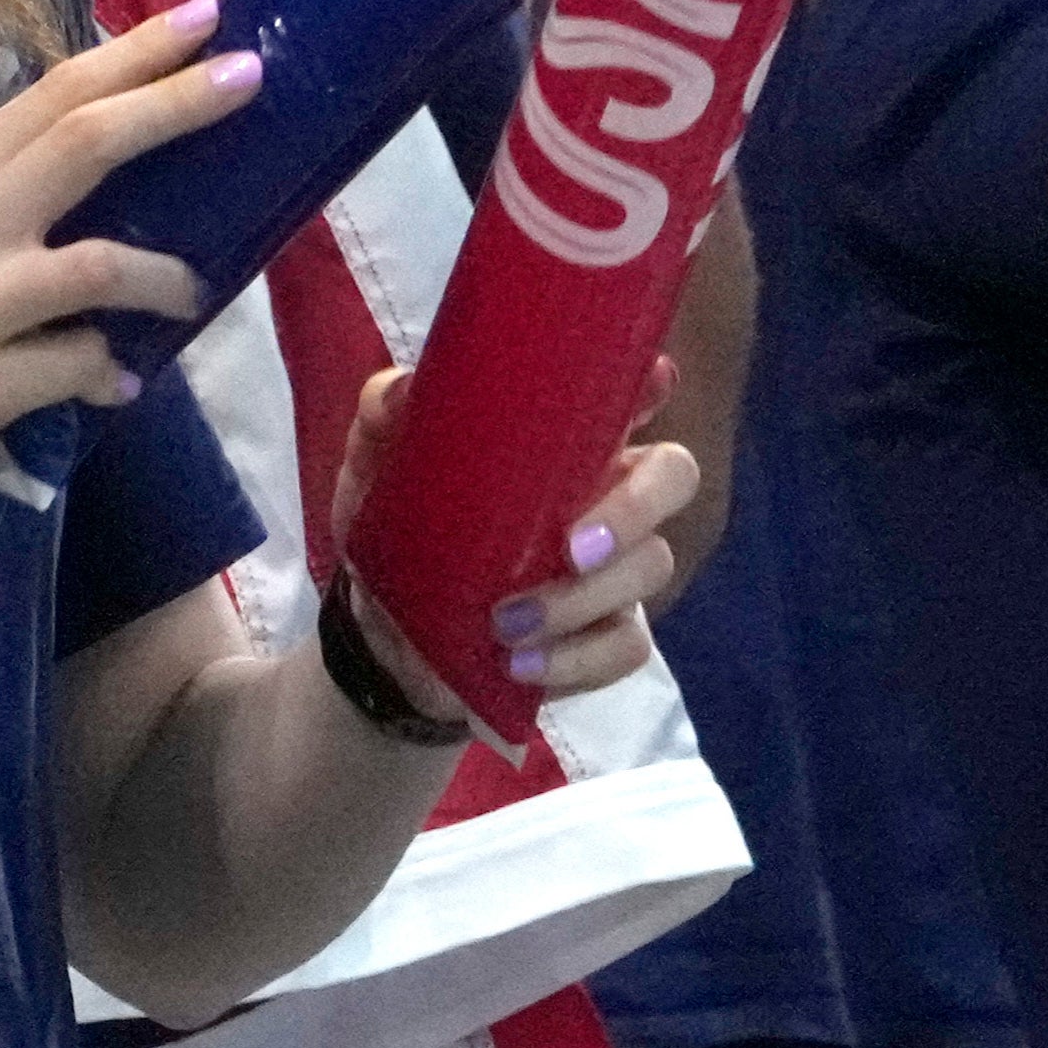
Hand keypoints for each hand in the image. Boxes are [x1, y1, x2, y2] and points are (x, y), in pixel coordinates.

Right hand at [0, 0, 259, 507]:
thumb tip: (77, 148)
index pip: (57, 91)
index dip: (138, 52)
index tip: (206, 16)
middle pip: (90, 140)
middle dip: (178, 103)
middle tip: (251, 76)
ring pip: (104, 266)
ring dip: (167, 278)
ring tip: (193, 289)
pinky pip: (77, 367)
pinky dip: (108, 370)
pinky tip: (114, 379)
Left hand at [329, 355, 699, 714]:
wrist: (379, 633)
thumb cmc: (395, 524)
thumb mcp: (374, 463)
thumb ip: (383, 415)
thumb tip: (404, 388)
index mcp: (563, 440)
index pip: (628, 396)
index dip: (651, 385)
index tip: (652, 383)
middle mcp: (603, 494)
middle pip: (672, 477)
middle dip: (635, 510)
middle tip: (572, 548)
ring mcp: (612, 569)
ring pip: (651, 568)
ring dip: (582, 601)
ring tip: (505, 623)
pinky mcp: (602, 638)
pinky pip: (626, 648)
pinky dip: (576, 660)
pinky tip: (520, 664)